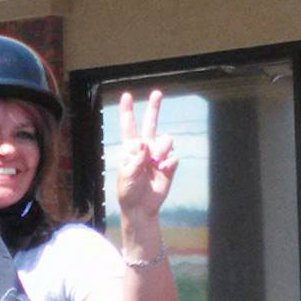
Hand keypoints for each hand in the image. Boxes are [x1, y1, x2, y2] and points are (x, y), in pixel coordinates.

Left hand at [117, 90, 177, 219]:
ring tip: (156, 162)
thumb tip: (145, 143)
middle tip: (157, 93)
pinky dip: (168, 164)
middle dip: (154, 108)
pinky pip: (173, 157)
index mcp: (130, 149)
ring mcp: (158, 156)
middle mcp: (145, 148)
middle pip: (150, 124)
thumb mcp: (127, 175)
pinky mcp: (169, 166)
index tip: (127, 95)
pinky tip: (162, 171)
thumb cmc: (128, 191)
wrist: (141, 207)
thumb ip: (136, 158)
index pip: (129, 127)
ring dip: (163, 148)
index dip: (128, 111)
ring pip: (166, 140)